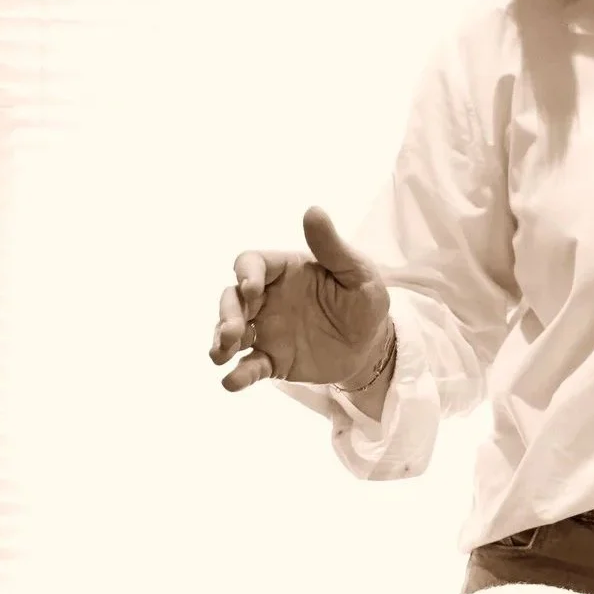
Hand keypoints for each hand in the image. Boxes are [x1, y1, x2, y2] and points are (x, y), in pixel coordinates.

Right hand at [209, 207, 391, 390]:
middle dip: (226, 313)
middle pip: (231, 299)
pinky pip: (249, 366)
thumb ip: (332, 247)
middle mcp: (267, 299)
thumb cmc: (364, 301)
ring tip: (220, 355)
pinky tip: (232, 383)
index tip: (253, 289)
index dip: (245, 274)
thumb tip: (313, 211)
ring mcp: (266, 330)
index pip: (250, 263)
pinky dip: (238, 375)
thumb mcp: (357, 273)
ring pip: (231, 332)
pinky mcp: (272, 360)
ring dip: (221, 342)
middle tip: (233, 332)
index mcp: (283, 270)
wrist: (373, 346)